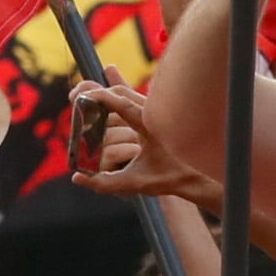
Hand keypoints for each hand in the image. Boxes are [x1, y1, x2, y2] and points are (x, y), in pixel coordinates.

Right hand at [69, 80, 219, 206]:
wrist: (199, 175)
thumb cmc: (169, 178)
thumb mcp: (134, 182)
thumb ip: (104, 182)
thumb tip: (77, 178)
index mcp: (148, 124)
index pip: (121, 103)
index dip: (99, 98)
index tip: (81, 97)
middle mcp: (154, 112)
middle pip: (121, 92)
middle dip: (98, 93)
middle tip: (76, 98)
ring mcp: (156, 110)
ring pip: (127, 93)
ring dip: (107, 95)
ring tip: (85, 100)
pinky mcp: (158, 111)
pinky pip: (134, 97)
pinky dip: (118, 95)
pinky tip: (106, 92)